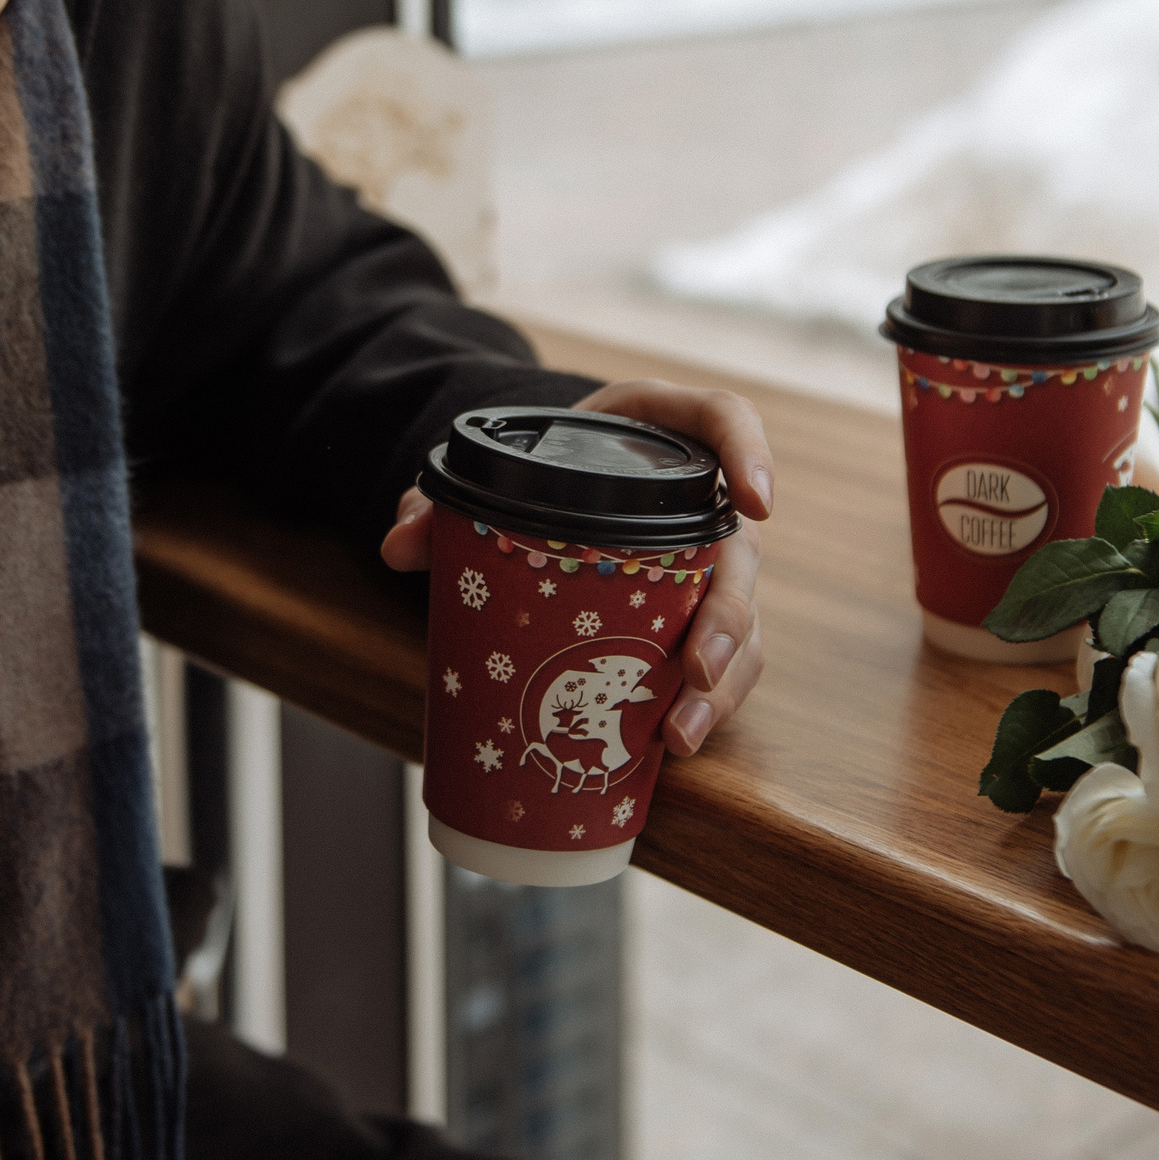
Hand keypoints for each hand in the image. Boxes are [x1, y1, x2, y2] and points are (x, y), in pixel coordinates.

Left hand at [381, 382, 773, 757]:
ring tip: (683, 732)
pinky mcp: (697, 609)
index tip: (758, 500)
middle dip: (731, 616)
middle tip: (699, 669)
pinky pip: (726, 654)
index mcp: (657, 431)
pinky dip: (710, 698)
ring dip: (726, 678)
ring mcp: (706, 559)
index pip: (725, 418)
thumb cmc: (528, 474)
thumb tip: (399, 546)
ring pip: (744, 616)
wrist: (538, 495)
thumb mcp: (489, 476)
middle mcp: (698, 496)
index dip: (751, 451)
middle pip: (740, 548)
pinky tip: (677, 741)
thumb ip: (438, 503)